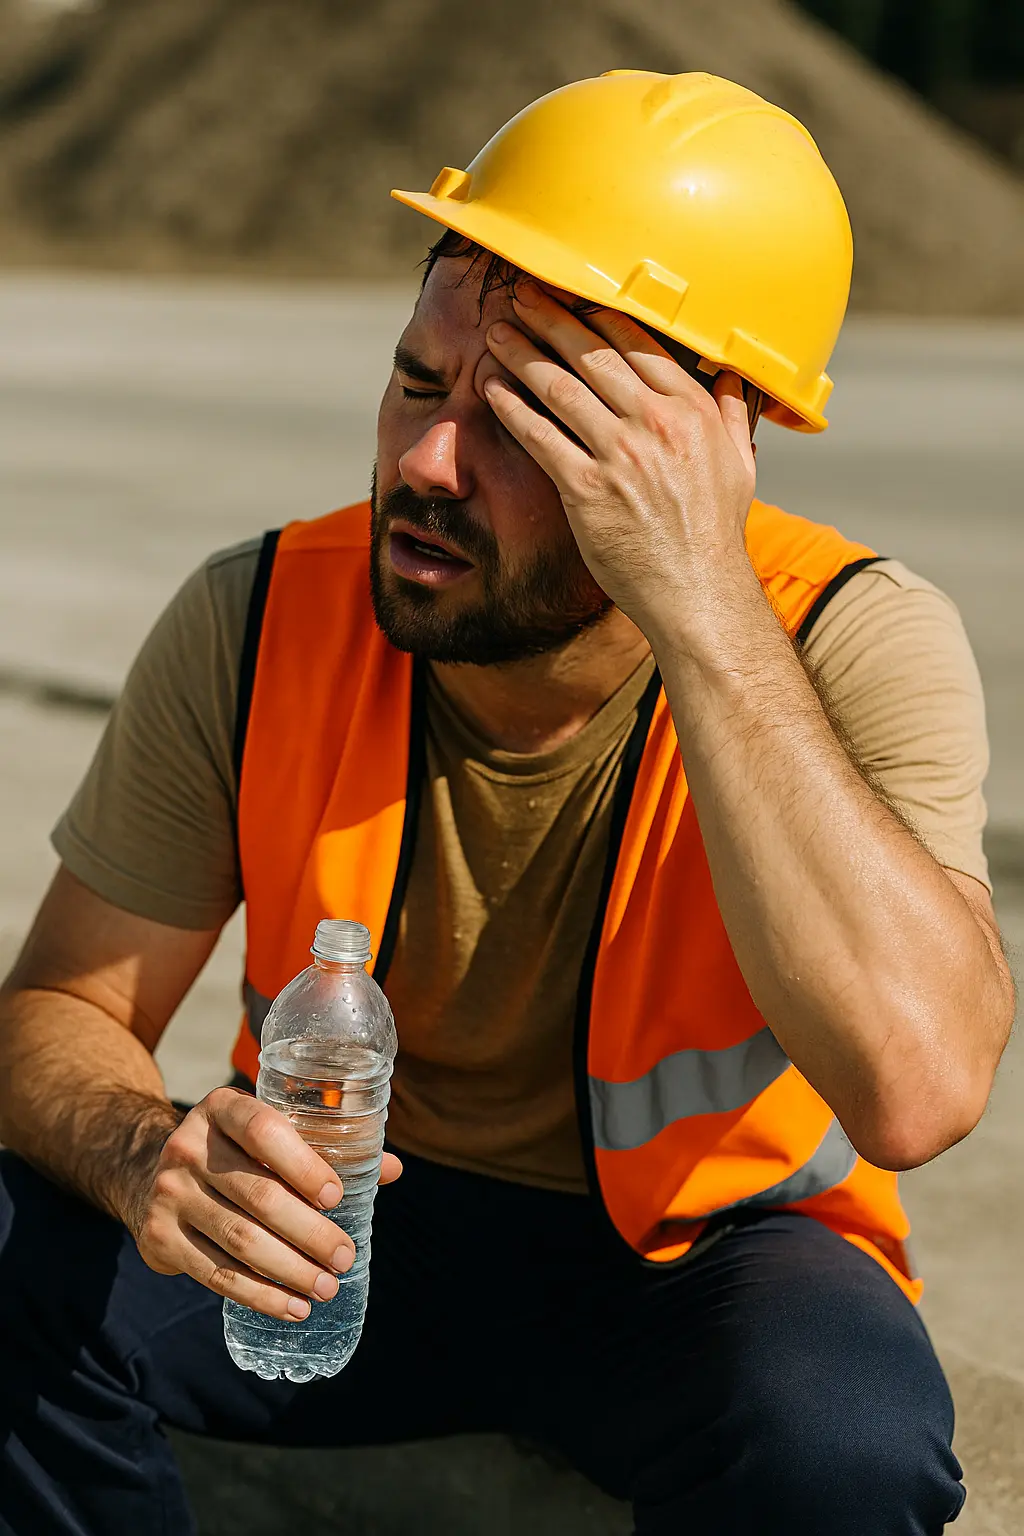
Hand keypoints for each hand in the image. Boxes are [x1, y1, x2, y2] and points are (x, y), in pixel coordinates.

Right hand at [129, 1086, 401, 1320]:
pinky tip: (292, 1307)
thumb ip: (325, 1146)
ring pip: (239, 1240)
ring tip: (327, 1287)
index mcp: (221, 1108)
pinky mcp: (158, 1238)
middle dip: (309, 1233)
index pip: (263, 1131)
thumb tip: (392, 1169)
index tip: (338, 1196)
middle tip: (345, 1257)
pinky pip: (215, 1274)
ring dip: (289, 1270)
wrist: (149, 1174)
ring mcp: (169, 1193)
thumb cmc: (234, 1153)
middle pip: (258, 1196)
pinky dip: (259, 1296)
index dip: (303, 1165)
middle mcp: (188, 1146)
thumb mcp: (266, 1134)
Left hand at [482, 282, 757, 636]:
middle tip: (523, 295)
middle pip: (592, 355)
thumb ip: (733, 413)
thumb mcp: (739, 465)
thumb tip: (734, 377)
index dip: (599, 315)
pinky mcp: (586, 489)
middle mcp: (654, 424)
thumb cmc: (715, 534)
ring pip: (561, 387)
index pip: (638, 345)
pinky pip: (540, 436)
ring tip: (499, 333)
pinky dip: (512, 407)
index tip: (575, 297)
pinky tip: (491, 388)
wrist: (697, 592)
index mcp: (691, 411)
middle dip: (552, 319)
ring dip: (523, 354)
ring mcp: (618, 455)